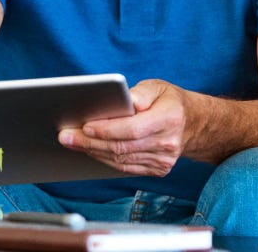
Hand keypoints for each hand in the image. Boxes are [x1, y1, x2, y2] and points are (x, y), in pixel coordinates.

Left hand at [57, 79, 188, 176]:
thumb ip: (140, 93)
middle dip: (90, 142)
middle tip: (66, 136)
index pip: (133, 129)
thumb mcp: (158, 87)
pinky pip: (125, 167)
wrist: (192, 124)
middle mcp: (168, 143)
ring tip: (72, 142)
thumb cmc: (169, 101)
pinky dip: (105, 159)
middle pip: (122, 147)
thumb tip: (123, 101)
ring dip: (93, 152)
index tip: (84, 126)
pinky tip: (90, 151)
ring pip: (121, 159)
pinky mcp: (158, 170)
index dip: (107, 129)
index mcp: (169, 118)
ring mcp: (163, 160)